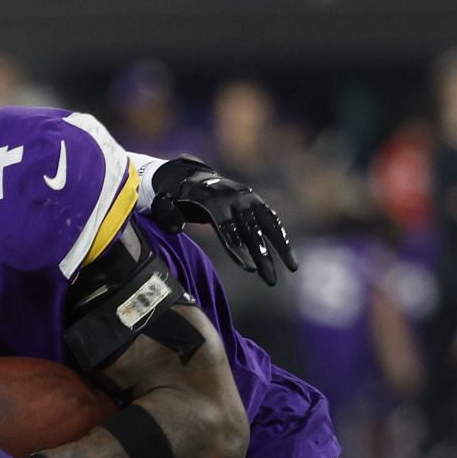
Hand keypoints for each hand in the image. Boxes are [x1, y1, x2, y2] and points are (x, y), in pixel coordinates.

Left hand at [146, 156, 297, 286]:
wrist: (189, 176)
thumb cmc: (173, 197)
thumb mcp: (164, 202)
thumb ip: (167, 214)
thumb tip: (178, 227)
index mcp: (212, 198)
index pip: (227, 227)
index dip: (237, 248)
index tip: (249, 269)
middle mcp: (234, 197)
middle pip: (251, 230)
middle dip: (262, 256)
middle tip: (271, 280)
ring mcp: (247, 197)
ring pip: (268, 223)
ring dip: (281, 246)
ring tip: (292, 268)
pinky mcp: (254, 201)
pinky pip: (271, 219)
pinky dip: (280, 236)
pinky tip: (289, 256)